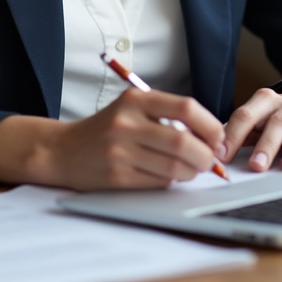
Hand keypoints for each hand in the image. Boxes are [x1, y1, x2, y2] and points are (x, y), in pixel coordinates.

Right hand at [43, 88, 226, 190]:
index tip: (218, 138)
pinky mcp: (117, 176)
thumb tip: (212, 137)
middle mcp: (127, 122)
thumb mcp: (133, 109)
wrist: (63, 150)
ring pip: (175, 167)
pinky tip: (166, 175)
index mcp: (136, 99)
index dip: (210, 125)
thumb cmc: (107, 129)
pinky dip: (171, 181)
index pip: (186, 108)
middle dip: (205, 157)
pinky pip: (158, 182)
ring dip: (191, 172)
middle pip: (184, 143)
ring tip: (190, 169)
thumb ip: (167, 116)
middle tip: (209, 161)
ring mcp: (121, 151)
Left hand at [221, 87, 281, 171]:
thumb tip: (209, 148)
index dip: (232, 136)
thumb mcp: (256, 118)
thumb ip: (236, 131)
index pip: (245, 116)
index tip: (221, 155)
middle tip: (255, 166)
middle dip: (265, 145)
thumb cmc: (275, 117)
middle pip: (275, 123)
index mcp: (263, 100)